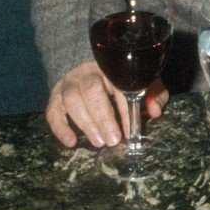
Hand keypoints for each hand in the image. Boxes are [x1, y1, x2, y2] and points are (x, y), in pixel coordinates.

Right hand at [45, 60, 168, 147]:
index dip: (124, 110)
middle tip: (113, 140)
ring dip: (86, 123)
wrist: (91, 69)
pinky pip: (53, 110)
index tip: (130, 130)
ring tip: (98, 142)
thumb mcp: (141, 82)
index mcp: (111, 67)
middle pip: (92, 91)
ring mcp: (69, 82)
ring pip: (72, 100)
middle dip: (103, 118)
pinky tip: (71, 142)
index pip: (118, 86)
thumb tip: (155, 111)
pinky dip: (60, 127)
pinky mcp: (56, 95)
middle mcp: (87, 72)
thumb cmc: (121, 79)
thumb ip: (154, 93)